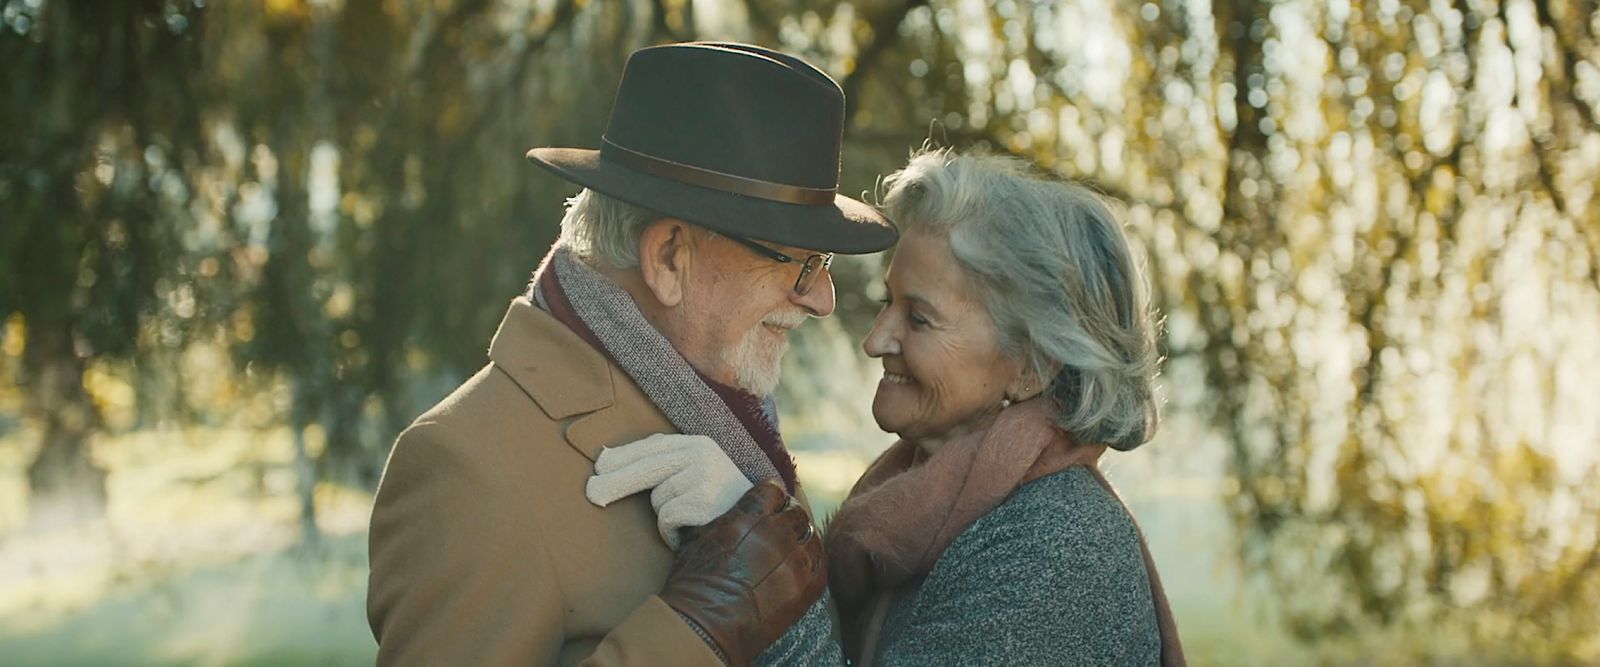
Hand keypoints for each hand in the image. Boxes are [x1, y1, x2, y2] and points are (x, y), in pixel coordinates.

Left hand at [586, 433, 753, 548]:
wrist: (762, 531)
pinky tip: (691, 534)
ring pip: (656, 499)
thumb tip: (604, 461)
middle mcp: (704, 454)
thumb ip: (660, 466)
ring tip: (687, 521)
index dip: (623, 457)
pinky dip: (671, 533)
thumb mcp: (694, 476)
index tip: (599, 467)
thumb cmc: (717, 506)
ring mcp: (707, 477)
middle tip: (591, 495)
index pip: (652, 447)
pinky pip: (667, 518)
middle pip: (647, 468)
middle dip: (615, 482)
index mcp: (698, 444)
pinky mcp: (707, 502)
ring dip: (664, 516)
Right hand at [659, 479, 825, 666]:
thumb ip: (724, 520)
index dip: (772, 496)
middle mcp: (777, 532)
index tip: (770, 502)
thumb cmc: (694, 584)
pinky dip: (813, 562)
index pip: (774, 490)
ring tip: (791, 550)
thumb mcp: (700, 538)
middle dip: (788, 517)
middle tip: (780, 528)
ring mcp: (795, 560)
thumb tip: (729, 515)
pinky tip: (803, 567)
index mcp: (750, 515)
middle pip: (796, 512)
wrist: (706, 627)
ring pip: (811, 536)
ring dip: (801, 540)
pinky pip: (821, 564)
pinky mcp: (806, 588)